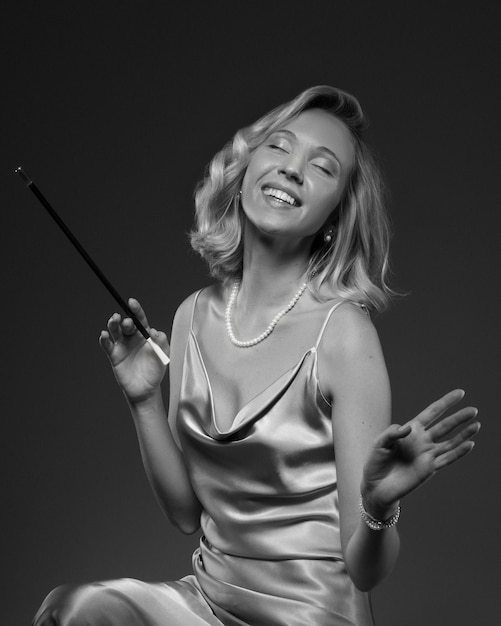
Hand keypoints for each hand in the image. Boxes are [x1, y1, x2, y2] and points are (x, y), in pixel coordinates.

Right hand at [98, 298, 169, 403]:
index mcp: (144, 334)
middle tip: (127, 323)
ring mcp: (122, 346)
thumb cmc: (155, 370)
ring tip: (114, 320)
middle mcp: (132, 338)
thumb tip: (154, 331)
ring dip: (113, 324)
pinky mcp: (114, 355)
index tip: (132, 302)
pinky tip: (104, 335)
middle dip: (126, 320)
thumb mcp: (164, 355)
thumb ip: (161, 342)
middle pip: (126, 324)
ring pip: (115, 331)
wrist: (146, 389)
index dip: (136, 310)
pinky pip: (107, 345)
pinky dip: (104, 339)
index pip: (139, 319)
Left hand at [361, 389, 479, 517]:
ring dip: (464, 434)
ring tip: (476, 425)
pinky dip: (459, 452)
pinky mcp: (429, 468)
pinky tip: (470, 444)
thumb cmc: (377, 462)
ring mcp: (427, 454)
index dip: (445, 403)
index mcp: (411, 430)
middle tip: (474, 410)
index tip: (460, 393)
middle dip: (459, 417)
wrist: (376, 486)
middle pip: (445, 426)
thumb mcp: (379, 443)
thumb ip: (392, 432)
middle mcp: (422, 440)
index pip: (432, 412)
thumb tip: (409, 428)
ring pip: (450, 442)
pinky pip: (447, 459)